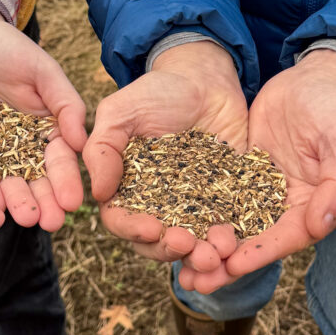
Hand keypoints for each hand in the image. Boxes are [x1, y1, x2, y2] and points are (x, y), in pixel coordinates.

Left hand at [0, 0, 86, 230]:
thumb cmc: (3, 44)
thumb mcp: (41, 69)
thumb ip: (64, 102)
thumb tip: (82, 142)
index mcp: (44, 130)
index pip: (58, 161)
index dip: (66, 182)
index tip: (72, 203)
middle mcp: (18, 146)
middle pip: (32, 181)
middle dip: (42, 203)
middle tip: (49, 224)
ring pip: (1, 183)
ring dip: (11, 204)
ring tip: (20, 222)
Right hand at [84, 41, 247, 273]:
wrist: (206, 80)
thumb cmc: (157, 92)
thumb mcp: (121, 112)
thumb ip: (103, 149)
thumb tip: (99, 194)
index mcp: (127, 189)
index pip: (122, 221)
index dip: (134, 231)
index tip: (151, 229)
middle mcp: (157, 205)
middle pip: (157, 242)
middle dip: (170, 249)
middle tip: (187, 245)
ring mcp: (193, 206)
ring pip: (193, 242)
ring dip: (202, 254)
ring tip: (215, 254)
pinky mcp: (225, 201)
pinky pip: (226, 227)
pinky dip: (229, 240)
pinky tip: (236, 241)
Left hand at [186, 50, 335, 292]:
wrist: (314, 79)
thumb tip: (322, 225)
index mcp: (318, 208)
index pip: (288, 238)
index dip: (260, 254)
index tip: (232, 266)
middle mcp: (289, 208)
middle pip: (256, 243)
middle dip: (226, 264)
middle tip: (196, 283)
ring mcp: (262, 194)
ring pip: (233, 229)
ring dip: (208, 249)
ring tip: (179, 271)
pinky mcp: (241, 178)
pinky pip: (218, 202)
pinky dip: (198, 219)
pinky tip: (172, 231)